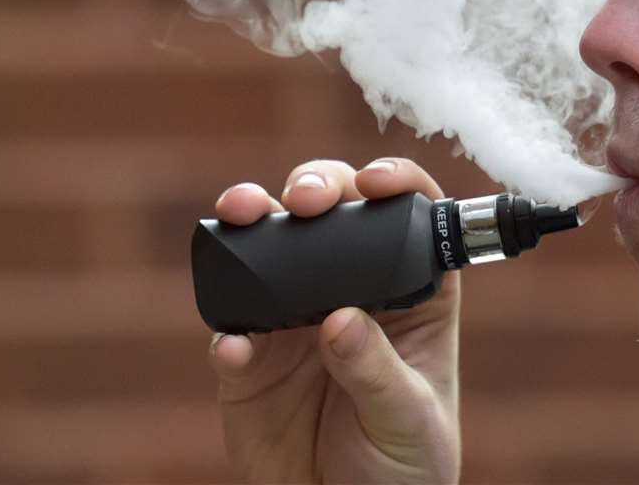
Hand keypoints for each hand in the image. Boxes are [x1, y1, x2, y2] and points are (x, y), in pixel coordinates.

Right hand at [207, 158, 461, 483]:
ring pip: (269, 249)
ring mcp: (295, 319)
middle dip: (316, 187)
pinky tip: (236, 346)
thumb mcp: (409, 417)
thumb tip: (340, 320)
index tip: (375, 182)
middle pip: (334, 213)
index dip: (396, 183)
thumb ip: (376, 370)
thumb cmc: (403, 464)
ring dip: (254, 221)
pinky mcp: (248, 362)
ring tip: (247, 214)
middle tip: (305, 198)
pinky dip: (226, 328)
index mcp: (412, 291)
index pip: (411, 217)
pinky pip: (228, 329)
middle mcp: (352, 288)